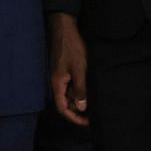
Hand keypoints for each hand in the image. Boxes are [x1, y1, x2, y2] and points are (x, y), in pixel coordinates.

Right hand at [48, 12, 88, 126]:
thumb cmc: (71, 48)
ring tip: (94, 99)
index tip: (88, 122)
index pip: (62, 108)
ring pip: (68, 93)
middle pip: (65, 102)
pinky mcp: (63, 69)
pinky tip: (89, 87)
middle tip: (95, 111)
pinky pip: (70, 85)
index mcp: (57, 83)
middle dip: (78, 109)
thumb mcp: (79, 69)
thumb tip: (81, 108)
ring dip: (79, 98)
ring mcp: (59, 75)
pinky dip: (78, 89)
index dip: (74, 118)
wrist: (63, 28)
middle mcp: (56, 81)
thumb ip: (80, 89)